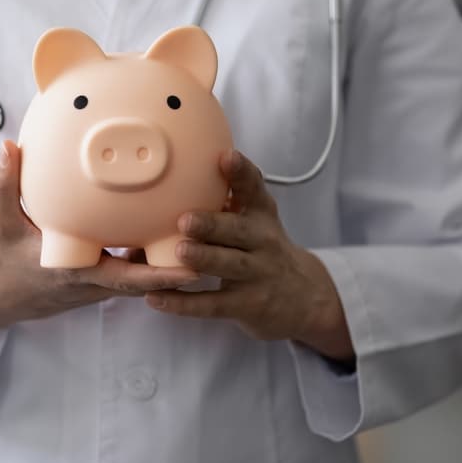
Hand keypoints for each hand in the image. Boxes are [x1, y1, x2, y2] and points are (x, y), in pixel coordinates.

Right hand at [0, 141, 199, 333]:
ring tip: (206, 228)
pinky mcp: (98, 277)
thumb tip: (10, 147)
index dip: (160, 275)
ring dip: (171, 255)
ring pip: (143, 270)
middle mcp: (94, 281)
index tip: (192, 265)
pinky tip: (166, 219)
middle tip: (217, 241)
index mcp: (74, 272)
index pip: (125, 278)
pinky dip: (149, 249)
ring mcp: (98, 282)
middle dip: (181, 264)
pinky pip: (130, 263)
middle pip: (149, 276)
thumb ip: (3, 184)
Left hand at [144, 150, 353, 361]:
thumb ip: (227, 196)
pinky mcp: (247, 305)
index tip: (225, 156)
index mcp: (261, 215)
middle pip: (239, 231)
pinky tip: (156, 298)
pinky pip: (213, 304)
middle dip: (213, 224)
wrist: (305, 298)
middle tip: (186, 219)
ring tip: (179, 252)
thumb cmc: (262, 247)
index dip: (241, 172)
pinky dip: (184, 303)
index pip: (255, 189)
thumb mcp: (257, 218)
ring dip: (204, 258)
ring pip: (229, 266)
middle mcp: (263, 242)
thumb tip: (175, 171)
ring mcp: (257, 275)